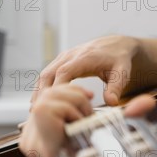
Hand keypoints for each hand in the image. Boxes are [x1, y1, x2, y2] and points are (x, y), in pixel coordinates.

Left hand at [19, 85, 153, 156]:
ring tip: (82, 116)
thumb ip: (135, 121)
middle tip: (87, 116)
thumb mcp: (119, 154)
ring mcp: (31, 140)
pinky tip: (76, 114)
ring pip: (43, 100)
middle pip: (45, 99)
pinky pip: (42, 107)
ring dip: (67, 100)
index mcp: (51, 152)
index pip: (45, 110)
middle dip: (72, 99)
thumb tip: (144, 103)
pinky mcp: (32, 136)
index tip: (87, 114)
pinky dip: (62, 104)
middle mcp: (36, 145)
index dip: (70, 104)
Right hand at [32, 35, 156, 106]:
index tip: (52, 105)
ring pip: (45, 73)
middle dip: (42, 92)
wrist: (117, 45)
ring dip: (39, 90)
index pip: (65, 72)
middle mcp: (71, 55)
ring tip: (34, 110)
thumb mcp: (122, 72)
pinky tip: (41, 100)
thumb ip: (116, 87)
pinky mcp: (63, 61)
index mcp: (85, 57)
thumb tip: (111, 102)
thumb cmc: (119, 59)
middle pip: (49, 73)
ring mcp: (65, 57)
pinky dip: (42, 86)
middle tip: (38, 112)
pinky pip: (48, 73)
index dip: (57, 88)